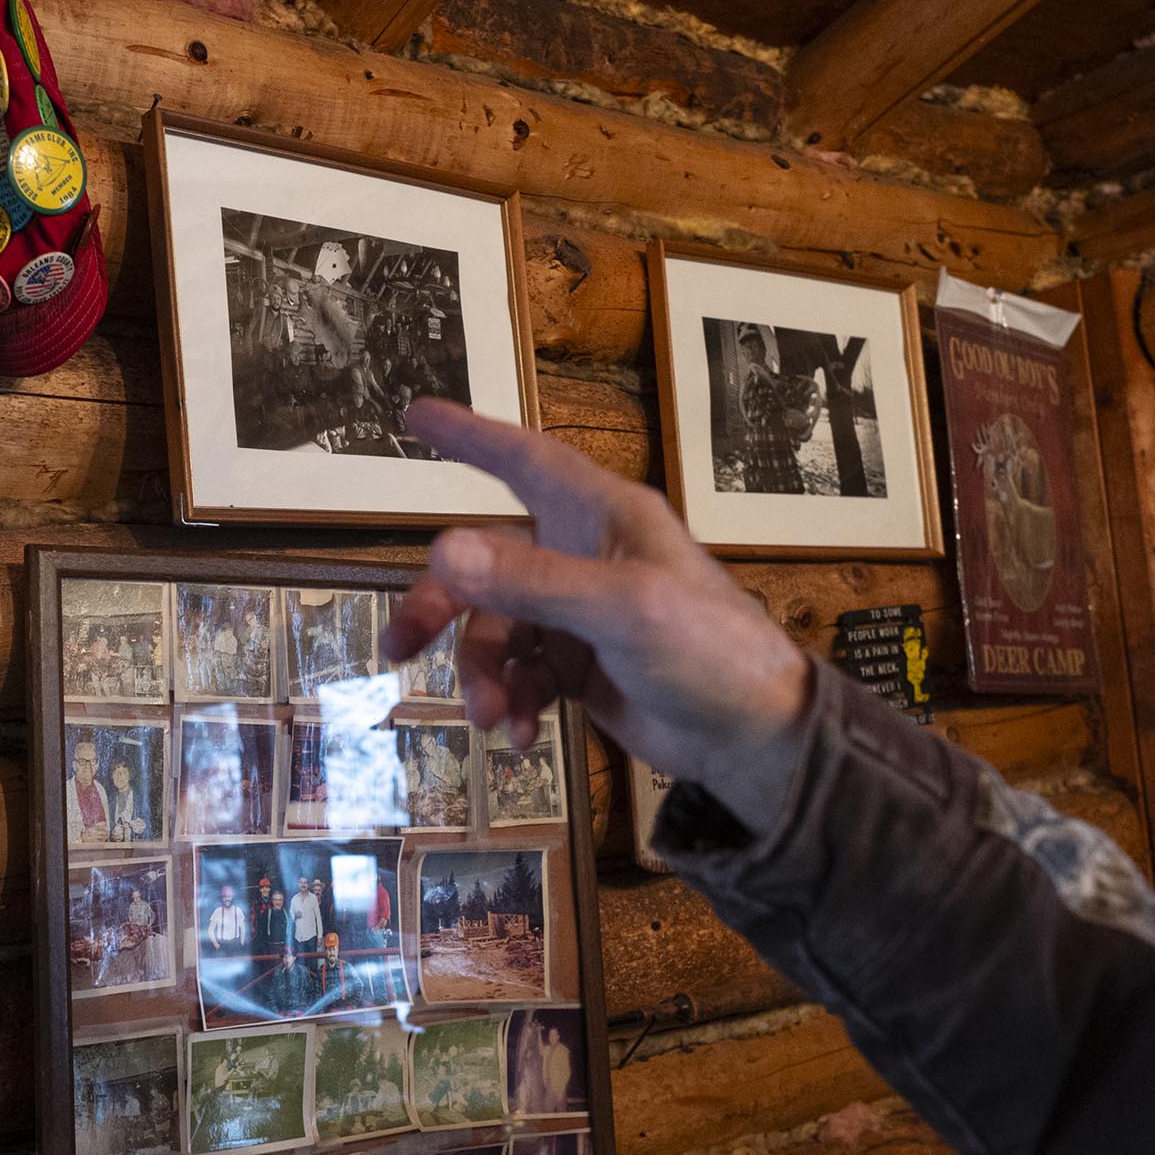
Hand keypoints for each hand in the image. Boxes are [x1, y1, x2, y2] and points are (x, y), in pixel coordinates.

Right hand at [383, 398, 813, 830]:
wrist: (753, 738)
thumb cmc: (709, 652)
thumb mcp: (622, 610)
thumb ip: (532, 581)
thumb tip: (442, 551)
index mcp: (602, 517)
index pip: (525, 460)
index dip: (470, 436)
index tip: (415, 416)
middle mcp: (584, 555)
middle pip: (485, 562)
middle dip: (442, 607)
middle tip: (400, 649)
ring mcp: (579, 613)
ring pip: (496, 627)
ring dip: (483, 673)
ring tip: (493, 718)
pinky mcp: (580, 665)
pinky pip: (520, 672)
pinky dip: (512, 700)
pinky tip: (523, 733)